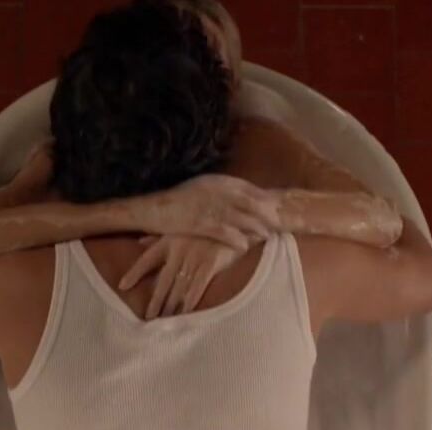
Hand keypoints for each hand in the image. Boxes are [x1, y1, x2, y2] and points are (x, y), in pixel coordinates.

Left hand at [119, 235, 248, 318]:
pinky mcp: (210, 265)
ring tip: (165, 321)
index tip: (123, 286)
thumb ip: (160, 236)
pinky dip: (189, 304)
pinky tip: (184, 315)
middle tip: (149, 318)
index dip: (134, 273)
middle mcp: (178, 251)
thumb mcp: (182, 226)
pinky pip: (196, 289)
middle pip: (163, 282)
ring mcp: (194, 258)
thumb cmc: (207, 225)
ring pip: (178, 288)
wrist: (236, 220)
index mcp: (169, 241)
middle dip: (156, 302)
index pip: (146, 259)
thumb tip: (140, 241)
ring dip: (171, 307)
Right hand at [131, 174, 280, 250]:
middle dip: (266, 215)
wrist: (151, 209)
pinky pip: (225, 232)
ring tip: (267, 237)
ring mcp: (209, 207)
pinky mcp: (200, 223)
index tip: (277, 209)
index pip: (249, 190)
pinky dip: (237, 239)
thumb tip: (240, 199)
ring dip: (256, 228)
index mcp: (217, 182)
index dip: (265, 200)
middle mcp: (216, 191)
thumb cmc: (177, 202)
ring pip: (241, 218)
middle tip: (279, 225)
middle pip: (250, 203)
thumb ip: (220, 192)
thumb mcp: (201, 189)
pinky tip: (245, 246)